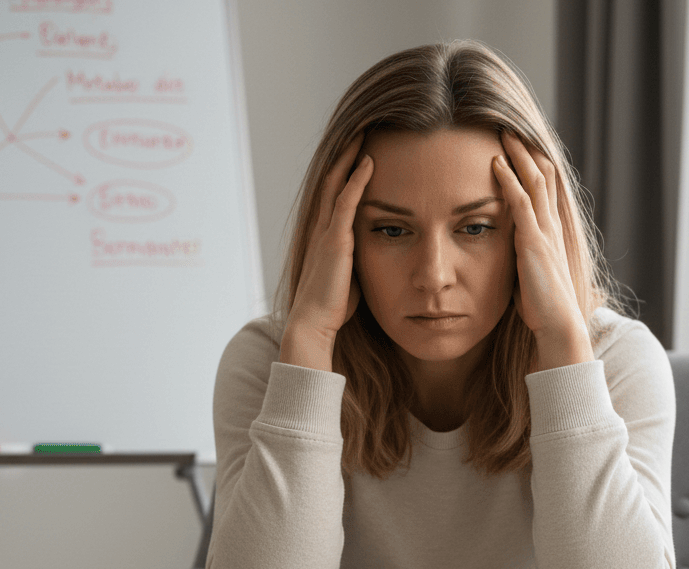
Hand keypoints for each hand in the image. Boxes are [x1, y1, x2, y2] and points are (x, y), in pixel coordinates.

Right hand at [285, 131, 373, 353]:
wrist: (313, 323)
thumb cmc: (332, 307)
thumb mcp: (349, 276)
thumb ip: (358, 258)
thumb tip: (375, 255)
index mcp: (326, 235)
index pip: (336, 192)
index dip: (347, 168)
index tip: (363, 147)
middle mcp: (322, 227)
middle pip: (334, 178)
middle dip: (347, 151)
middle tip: (363, 126)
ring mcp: (326, 232)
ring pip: (337, 183)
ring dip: (351, 156)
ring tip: (366, 130)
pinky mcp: (334, 241)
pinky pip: (345, 203)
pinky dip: (356, 180)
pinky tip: (369, 162)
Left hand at [493, 132, 592, 366]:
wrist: (558, 325)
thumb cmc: (542, 308)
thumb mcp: (530, 274)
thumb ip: (522, 257)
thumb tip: (509, 253)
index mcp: (552, 232)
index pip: (546, 188)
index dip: (533, 164)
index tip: (518, 146)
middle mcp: (552, 226)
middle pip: (544, 174)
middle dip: (527, 149)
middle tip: (509, 126)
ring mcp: (545, 232)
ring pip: (534, 180)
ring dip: (518, 155)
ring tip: (502, 132)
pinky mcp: (534, 242)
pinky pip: (521, 202)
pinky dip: (508, 180)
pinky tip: (495, 164)